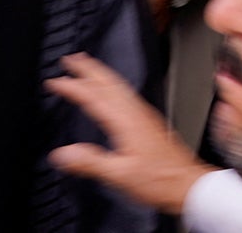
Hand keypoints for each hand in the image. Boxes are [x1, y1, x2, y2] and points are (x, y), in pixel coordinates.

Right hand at [47, 53, 212, 214]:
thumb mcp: (120, 175)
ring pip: (119, 85)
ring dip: (101, 73)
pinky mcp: (149, 121)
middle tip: (70, 58)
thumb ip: (90, 162)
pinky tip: (111, 90)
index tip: (55, 81)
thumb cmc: (159, 180)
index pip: (95, 97)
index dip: (73, 86)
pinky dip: (113, 85)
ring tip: (87, 65)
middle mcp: (136, 113)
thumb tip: (62, 154)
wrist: (186, 183)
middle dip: (89, 68)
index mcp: (126, 122)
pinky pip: (127, 94)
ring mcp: (144, 115)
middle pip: (109, 82)